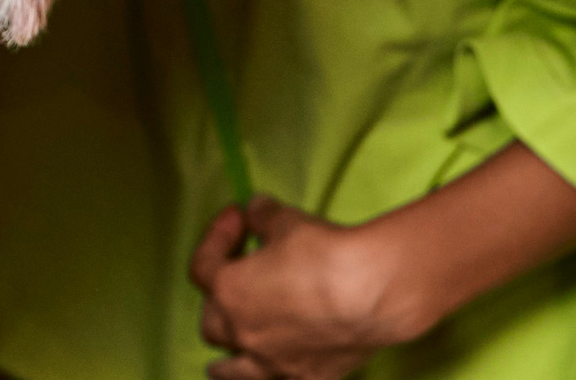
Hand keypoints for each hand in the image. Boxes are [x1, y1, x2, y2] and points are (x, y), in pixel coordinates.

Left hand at [189, 198, 437, 379]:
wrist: (372, 293)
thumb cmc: (323, 254)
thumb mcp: (286, 220)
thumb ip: (263, 215)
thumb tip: (256, 211)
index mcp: (229, 293)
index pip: (203, 266)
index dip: (216, 237)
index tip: (238, 218)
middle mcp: (244, 335)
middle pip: (211, 324)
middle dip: (217, 302)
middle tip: (239, 282)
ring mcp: (275, 363)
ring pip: (232, 372)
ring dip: (227, 362)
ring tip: (227, 359)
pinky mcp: (310, 377)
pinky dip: (276, 373)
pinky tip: (283, 366)